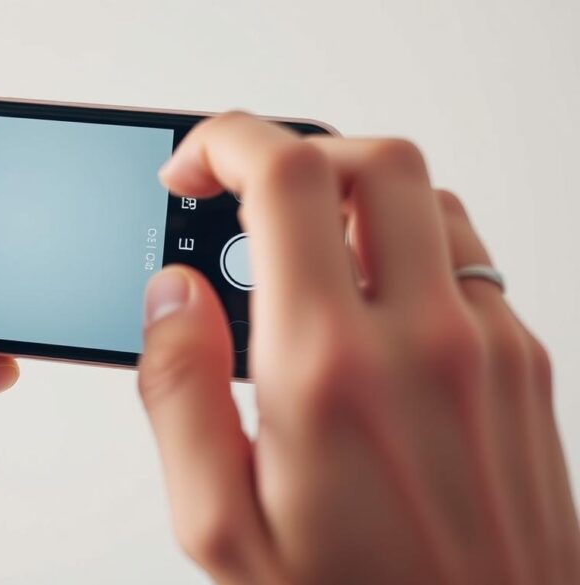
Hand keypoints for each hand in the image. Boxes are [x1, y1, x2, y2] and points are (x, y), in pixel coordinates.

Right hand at [138, 113, 579, 583]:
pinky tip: (365, 307)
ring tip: (301, 254)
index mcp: (329, 371)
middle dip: (293, 152)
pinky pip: (466, 260)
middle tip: (243, 197)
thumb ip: (179, 392)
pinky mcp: (525, 367)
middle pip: (373, 159)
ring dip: (353, 199)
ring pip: (427, 199)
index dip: (224, 143)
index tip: (191, 171)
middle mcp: (425, 342)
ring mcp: (490, 348)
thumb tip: (171, 298)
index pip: (286, 179)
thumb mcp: (219, 525)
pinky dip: (405, 250)